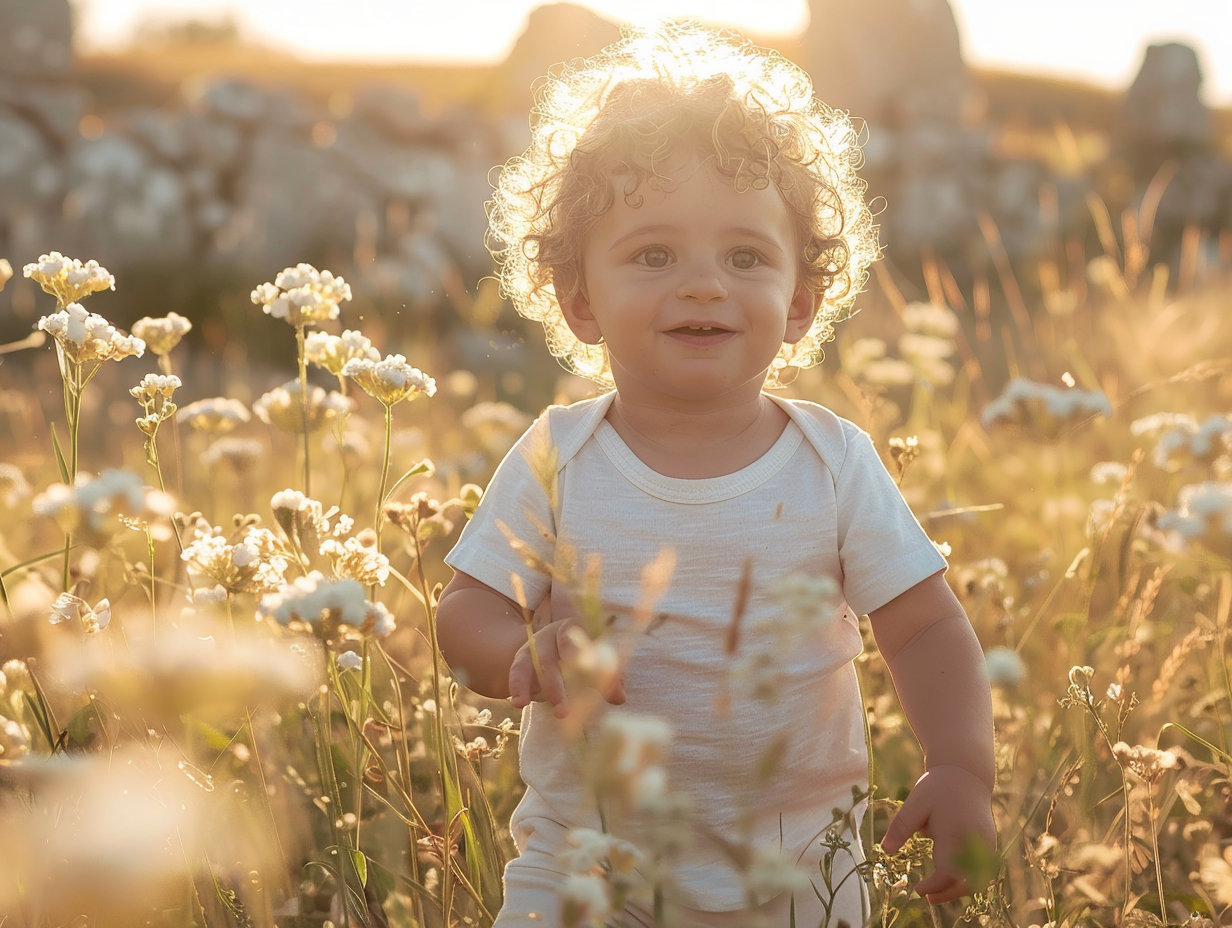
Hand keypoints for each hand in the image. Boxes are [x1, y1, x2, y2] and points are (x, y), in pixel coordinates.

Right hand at [508, 618, 625, 717]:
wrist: (546, 652)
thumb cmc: (580, 657)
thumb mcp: (596, 665)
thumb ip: (610, 679)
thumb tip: (620, 698)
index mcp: (577, 629)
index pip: (584, 635)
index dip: (590, 652)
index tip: (593, 670)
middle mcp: (555, 633)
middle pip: (561, 650)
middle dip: (571, 677)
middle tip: (572, 706)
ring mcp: (535, 646)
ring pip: (540, 663)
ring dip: (550, 689)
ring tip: (558, 713)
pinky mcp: (521, 661)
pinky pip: (518, 672)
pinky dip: (518, 687)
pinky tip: (519, 702)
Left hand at [880, 764, 996, 903]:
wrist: (966, 774)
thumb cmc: (938, 788)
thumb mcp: (915, 803)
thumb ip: (901, 827)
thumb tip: (886, 851)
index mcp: (956, 834)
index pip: (948, 872)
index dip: (934, 886)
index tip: (918, 890)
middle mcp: (976, 843)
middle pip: (966, 881)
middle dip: (948, 893)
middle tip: (928, 899)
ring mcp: (986, 843)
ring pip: (978, 877)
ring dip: (959, 887)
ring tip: (937, 893)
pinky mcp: (989, 842)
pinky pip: (981, 868)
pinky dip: (967, 877)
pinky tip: (951, 878)